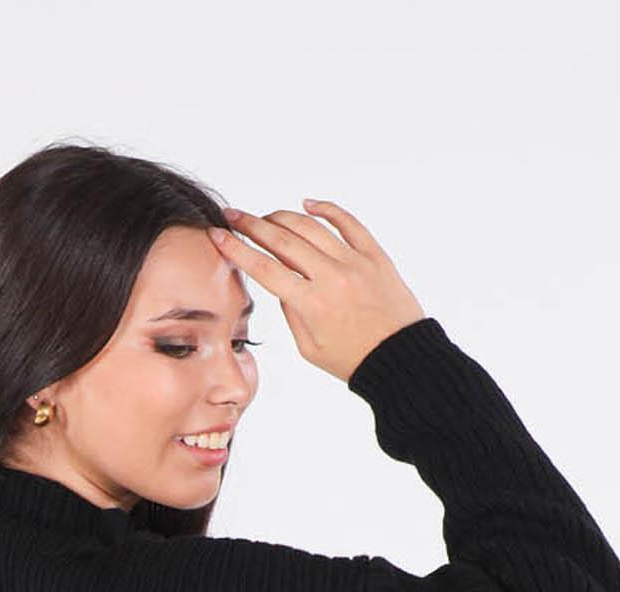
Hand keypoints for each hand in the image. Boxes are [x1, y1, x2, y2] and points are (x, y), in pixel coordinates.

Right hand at [209, 200, 424, 383]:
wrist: (401, 358)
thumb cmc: (353, 359)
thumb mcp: (310, 348)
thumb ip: (291, 312)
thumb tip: (279, 281)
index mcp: (312, 305)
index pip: (265, 269)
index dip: (237, 250)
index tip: (218, 235)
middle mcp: (332, 277)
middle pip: (283, 240)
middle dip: (252, 224)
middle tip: (233, 216)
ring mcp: (355, 262)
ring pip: (311, 226)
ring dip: (283, 217)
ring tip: (266, 218)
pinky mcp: (375, 255)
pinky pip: (348, 222)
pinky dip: (326, 209)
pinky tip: (308, 204)